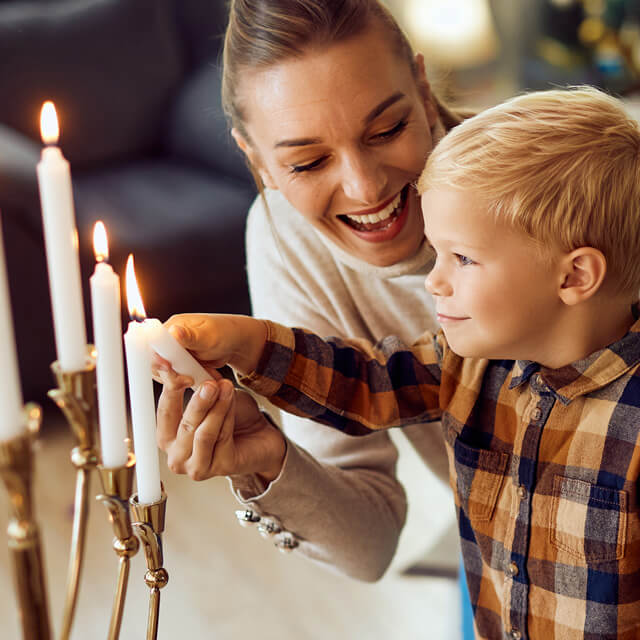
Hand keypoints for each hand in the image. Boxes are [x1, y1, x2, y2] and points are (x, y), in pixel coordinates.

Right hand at [154, 356, 285, 482]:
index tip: (175, 369)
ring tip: (225, 387)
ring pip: (202, 433)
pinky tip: (232, 400)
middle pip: (184, 425)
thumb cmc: (233, 417)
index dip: (169, 389)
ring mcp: (196, 466)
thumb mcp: (212, 395)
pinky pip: (222, 438)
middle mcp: (177, 455)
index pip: (163, 411)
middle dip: (197, 401)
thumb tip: (189, 363)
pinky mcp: (219, 468)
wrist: (261, 435)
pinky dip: (227, 416)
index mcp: (168, 436)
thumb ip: (199, 383)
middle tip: (209, 382)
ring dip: (215, 408)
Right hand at [163, 313, 267, 374]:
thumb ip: (190, 336)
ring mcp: (176, 354)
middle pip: (157, 362)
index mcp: (172, 327)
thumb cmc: (226, 333)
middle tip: (187, 380)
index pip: (152, 345)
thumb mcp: (209, 335)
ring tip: (198, 378)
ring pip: (167, 373)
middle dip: (170, 374)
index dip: (156, 359)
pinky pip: (179, 378)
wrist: (239, 344)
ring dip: (181, 380)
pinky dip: (189, 381)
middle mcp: (171, 340)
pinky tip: (204, 379)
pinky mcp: (183, 365)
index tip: (168, 368)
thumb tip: (173, 332)